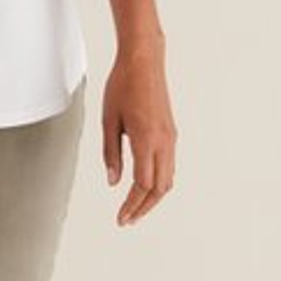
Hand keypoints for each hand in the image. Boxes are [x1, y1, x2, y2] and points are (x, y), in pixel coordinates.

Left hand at [103, 37, 175, 225]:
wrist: (144, 61)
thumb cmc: (122, 85)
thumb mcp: (109, 121)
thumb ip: (111, 154)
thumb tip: (114, 182)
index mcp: (146, 139)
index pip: (142, 184)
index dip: (131, 205)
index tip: (121, 218)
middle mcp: (164, 141)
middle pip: (159, 188)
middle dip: (143, 208)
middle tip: (126, 219)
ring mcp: (170, 137)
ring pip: (168, 179)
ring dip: (152, 197)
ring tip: (134, 208)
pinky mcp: (171, 133)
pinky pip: (169, 165)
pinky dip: (158, 182)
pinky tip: (144, 186)